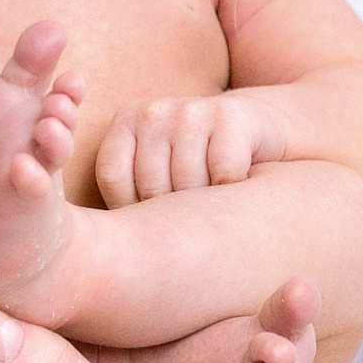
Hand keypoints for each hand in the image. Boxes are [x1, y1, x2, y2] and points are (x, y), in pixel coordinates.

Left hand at [95, 91, 286, 207]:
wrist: (256, 126)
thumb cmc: (198, 163)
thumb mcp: (158, 168)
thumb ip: (131, 191)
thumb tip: (107, 250)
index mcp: (127, 121)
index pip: (114, 179)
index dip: (132, 209)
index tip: (154, 219)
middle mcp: (153, 112)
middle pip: (151, 186)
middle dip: (172, 214)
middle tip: (190, 217)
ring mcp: (190, 111)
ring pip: (188, 184)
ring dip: (206, 207)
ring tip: (213, 205)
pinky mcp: (229, 117)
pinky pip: (224, 175)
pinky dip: (234, 191)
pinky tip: (237, 186)